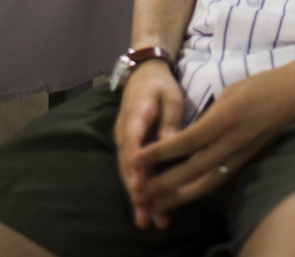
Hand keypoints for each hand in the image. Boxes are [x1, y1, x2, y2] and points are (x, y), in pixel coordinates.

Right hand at [113, 60, 184, 229]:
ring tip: (148, 220)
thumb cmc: (160, 85)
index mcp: (136, 115)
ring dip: (137, 196)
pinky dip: (138, 187)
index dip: (135, 166)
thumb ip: (169, 120)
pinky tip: (147, 207)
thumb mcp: (171, 96)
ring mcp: (124, 140)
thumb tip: (170, 144)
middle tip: (146, 216)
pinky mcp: (128, 146)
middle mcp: (124, 131)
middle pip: (127, 164)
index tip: (139, 186)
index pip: (132, 143)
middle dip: (136, 192)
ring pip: (127, 171)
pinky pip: (131, 169)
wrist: (144, 74)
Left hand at [130, 62, 294, 215]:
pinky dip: (200, 188)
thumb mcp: (229, 92)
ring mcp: (241, 153)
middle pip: (191, 170)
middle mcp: (231, 141)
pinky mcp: (248, 158)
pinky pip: (220, 177)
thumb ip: (208, 115)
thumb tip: (189, 135)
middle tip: (140, 192)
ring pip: (206, 182)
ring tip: (159, 203)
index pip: (184, 142)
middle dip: (164, 183)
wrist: (294, 94)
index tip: (137, 158)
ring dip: (180, 195)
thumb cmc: (261, 85)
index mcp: (223, 119)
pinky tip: (187, 192)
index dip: (159, 153)